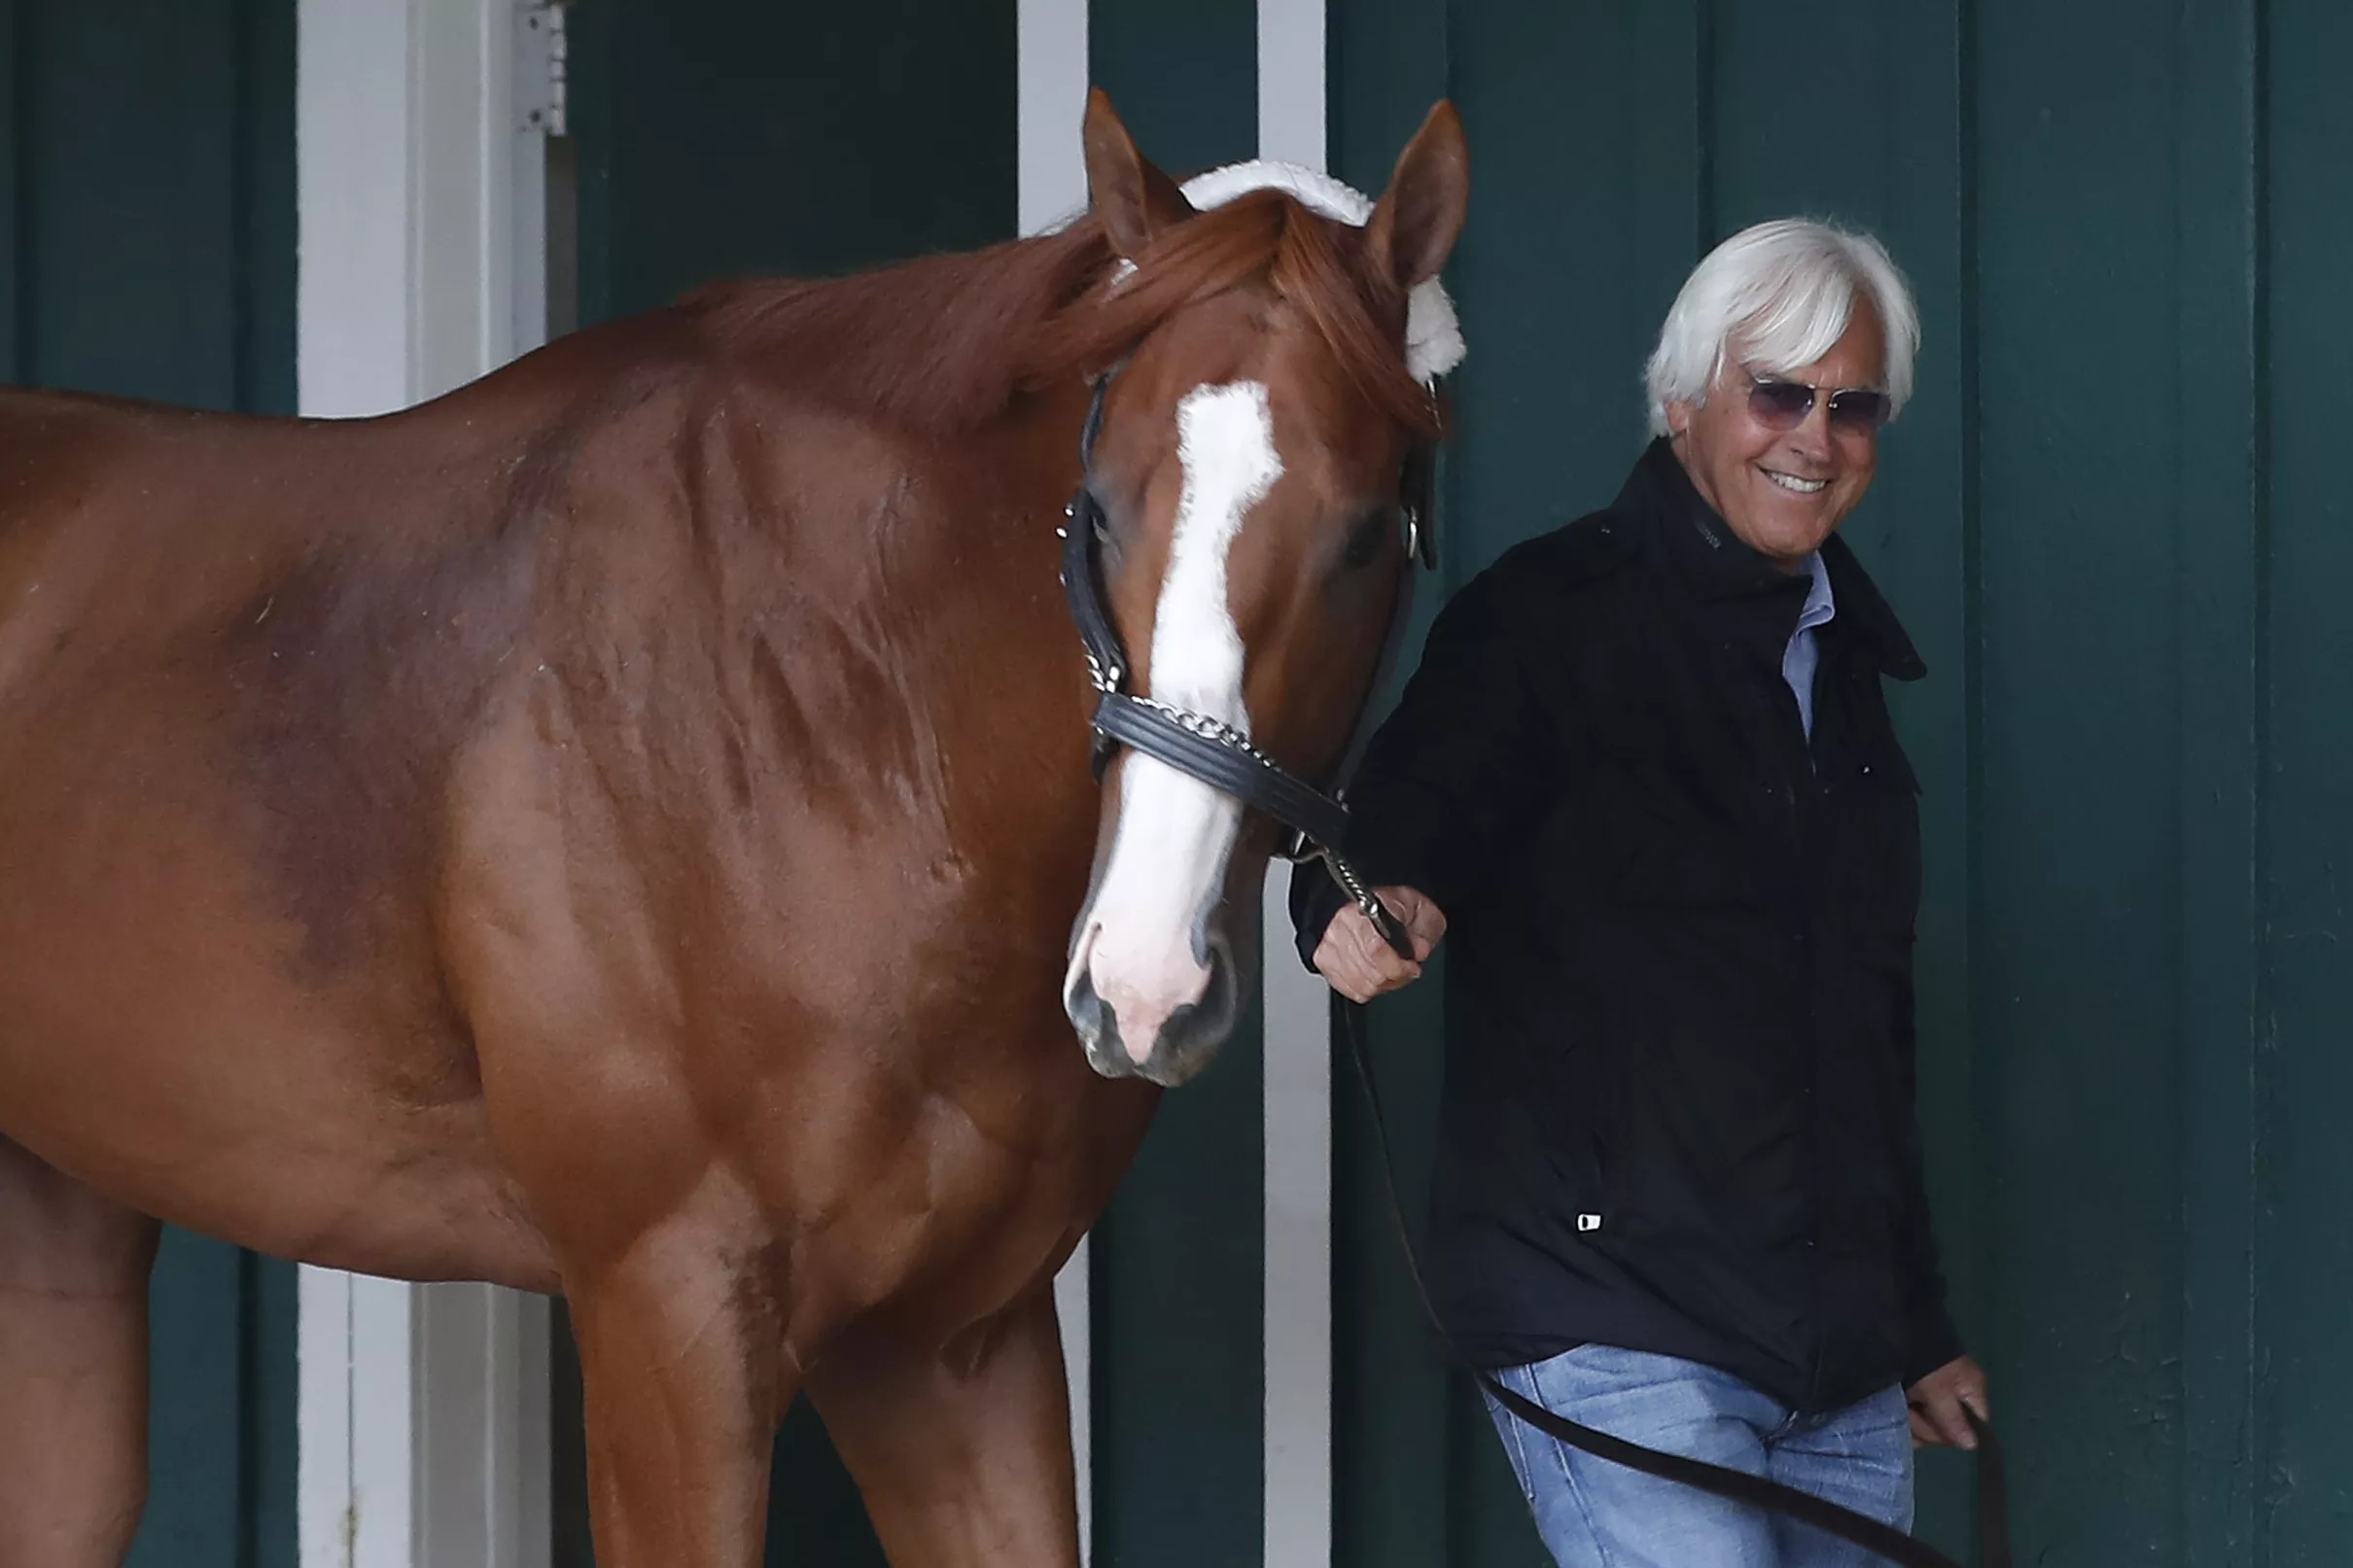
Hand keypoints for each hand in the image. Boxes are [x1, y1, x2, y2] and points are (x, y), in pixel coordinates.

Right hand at [1311, 886, 1446, 1002]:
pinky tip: (1377, 976)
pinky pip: (1351, 990)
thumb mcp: (1419, 909)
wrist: (1374, 905)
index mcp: (1361, 910)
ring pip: (1361, 985)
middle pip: (1369, 973)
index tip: (1411, 966)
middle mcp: (1339, 928)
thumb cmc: (1394, 907)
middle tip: (1406, 969)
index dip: (1398, 966)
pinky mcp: (1325, 962)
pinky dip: (1368, 988)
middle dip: (1395, 977)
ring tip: (1392, 973)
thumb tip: (1418, 951)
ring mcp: (1329, 947)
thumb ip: (1422, 930)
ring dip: (1383, 985)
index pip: (1375, 949)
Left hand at [1906, 1356, 1989, 1449]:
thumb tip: (1972, 1445)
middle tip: (1911, 1410)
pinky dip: (1905, 1412)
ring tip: (1902, 1403)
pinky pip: (1916, 1413)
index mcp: (1972, 1392)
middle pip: (1949, 1429)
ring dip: (1912, 1419)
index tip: (1935, 1427)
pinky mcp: (1919, 1390)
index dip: (1954, 1434)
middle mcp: (1958, 1394)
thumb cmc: (1924, 1361)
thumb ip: (1953, 1420)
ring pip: (1929, 1424)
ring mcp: (1938, 1393)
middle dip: (1926, 1425)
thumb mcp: (1939, 1392)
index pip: (1976, 1427)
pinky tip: (1897, 1404)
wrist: (1897, 1327)